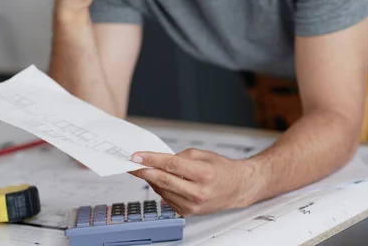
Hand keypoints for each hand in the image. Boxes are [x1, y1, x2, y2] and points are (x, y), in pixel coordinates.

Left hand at [130, 149, 259, 215]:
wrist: (236, 188)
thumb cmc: (221, 169)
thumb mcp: (202, 154)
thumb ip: (179, 157)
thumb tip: (157, 160)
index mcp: (204, 174)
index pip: (171, 165)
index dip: (151, 160)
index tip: (137, 156)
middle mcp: (199, 192)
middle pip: (163, 180)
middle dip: (144, 171)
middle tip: (131, 164)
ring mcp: (193, 205)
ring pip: (162, 190)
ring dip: (151, 179)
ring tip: (146, 169)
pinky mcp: (188, 212)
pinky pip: (167, 199)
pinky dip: (160, 188)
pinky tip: (160, 180)